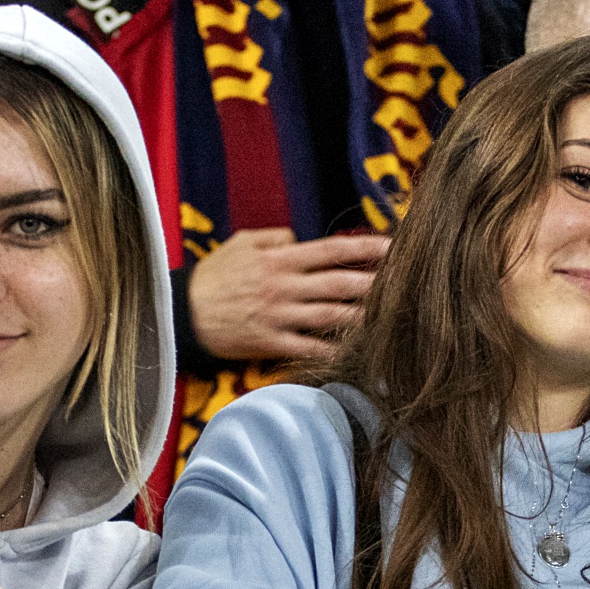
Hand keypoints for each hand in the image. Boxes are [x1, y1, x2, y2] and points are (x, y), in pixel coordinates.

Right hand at [188, 229, 386, 361]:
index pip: (331, 250)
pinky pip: (309, 347)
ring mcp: (279, 316)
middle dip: (375, 283)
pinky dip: (334, 349)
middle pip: (339, 283)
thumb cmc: (214, 276)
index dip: (365, 247)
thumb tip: (299, 239)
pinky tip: (357, 351)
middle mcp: (284, 286)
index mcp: (280, 259)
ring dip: (363, 316)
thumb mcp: (241, 243)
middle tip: (407, 284)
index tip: (394, 246)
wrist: (182, 314)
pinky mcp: (271, 342)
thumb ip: (274, 237)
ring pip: (330, 315)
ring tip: (392, 317)